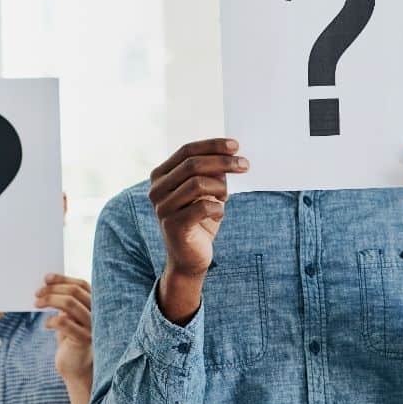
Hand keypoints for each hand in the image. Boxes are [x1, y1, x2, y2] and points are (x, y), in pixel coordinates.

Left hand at [37, 274, 92, 386]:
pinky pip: (64, 322)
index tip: (46, 278)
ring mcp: (93, 326)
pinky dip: (51, 320)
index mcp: (96, 305)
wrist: (75, 366)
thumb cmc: (70, 339)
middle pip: (74, 292)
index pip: (82, 284)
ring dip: (49, 300)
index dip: (63, 279)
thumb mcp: (69, 317)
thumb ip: (66, 302)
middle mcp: (98, 313)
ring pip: (69, 304)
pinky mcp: (84, 339)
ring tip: (37, 304)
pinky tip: (46, 325)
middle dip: (52, 290)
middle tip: (37, 293)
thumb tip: (48, 284)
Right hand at [148, 138, 247, 322]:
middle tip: (245, 165)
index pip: (187, 150)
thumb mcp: (206, 192)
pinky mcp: (173, 225)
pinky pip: (203, 207)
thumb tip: (231, 156)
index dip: (212, 145)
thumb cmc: (199, 220)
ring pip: (198, 183)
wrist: (189, 258)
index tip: (236, 145)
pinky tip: (219, 215)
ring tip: (224, 199)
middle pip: (193, 164)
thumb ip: (211, 173)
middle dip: (223, 162)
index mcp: (161, 175)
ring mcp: (162, 207)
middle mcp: (156, 189)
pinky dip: (218, 209)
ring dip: (220, 189)